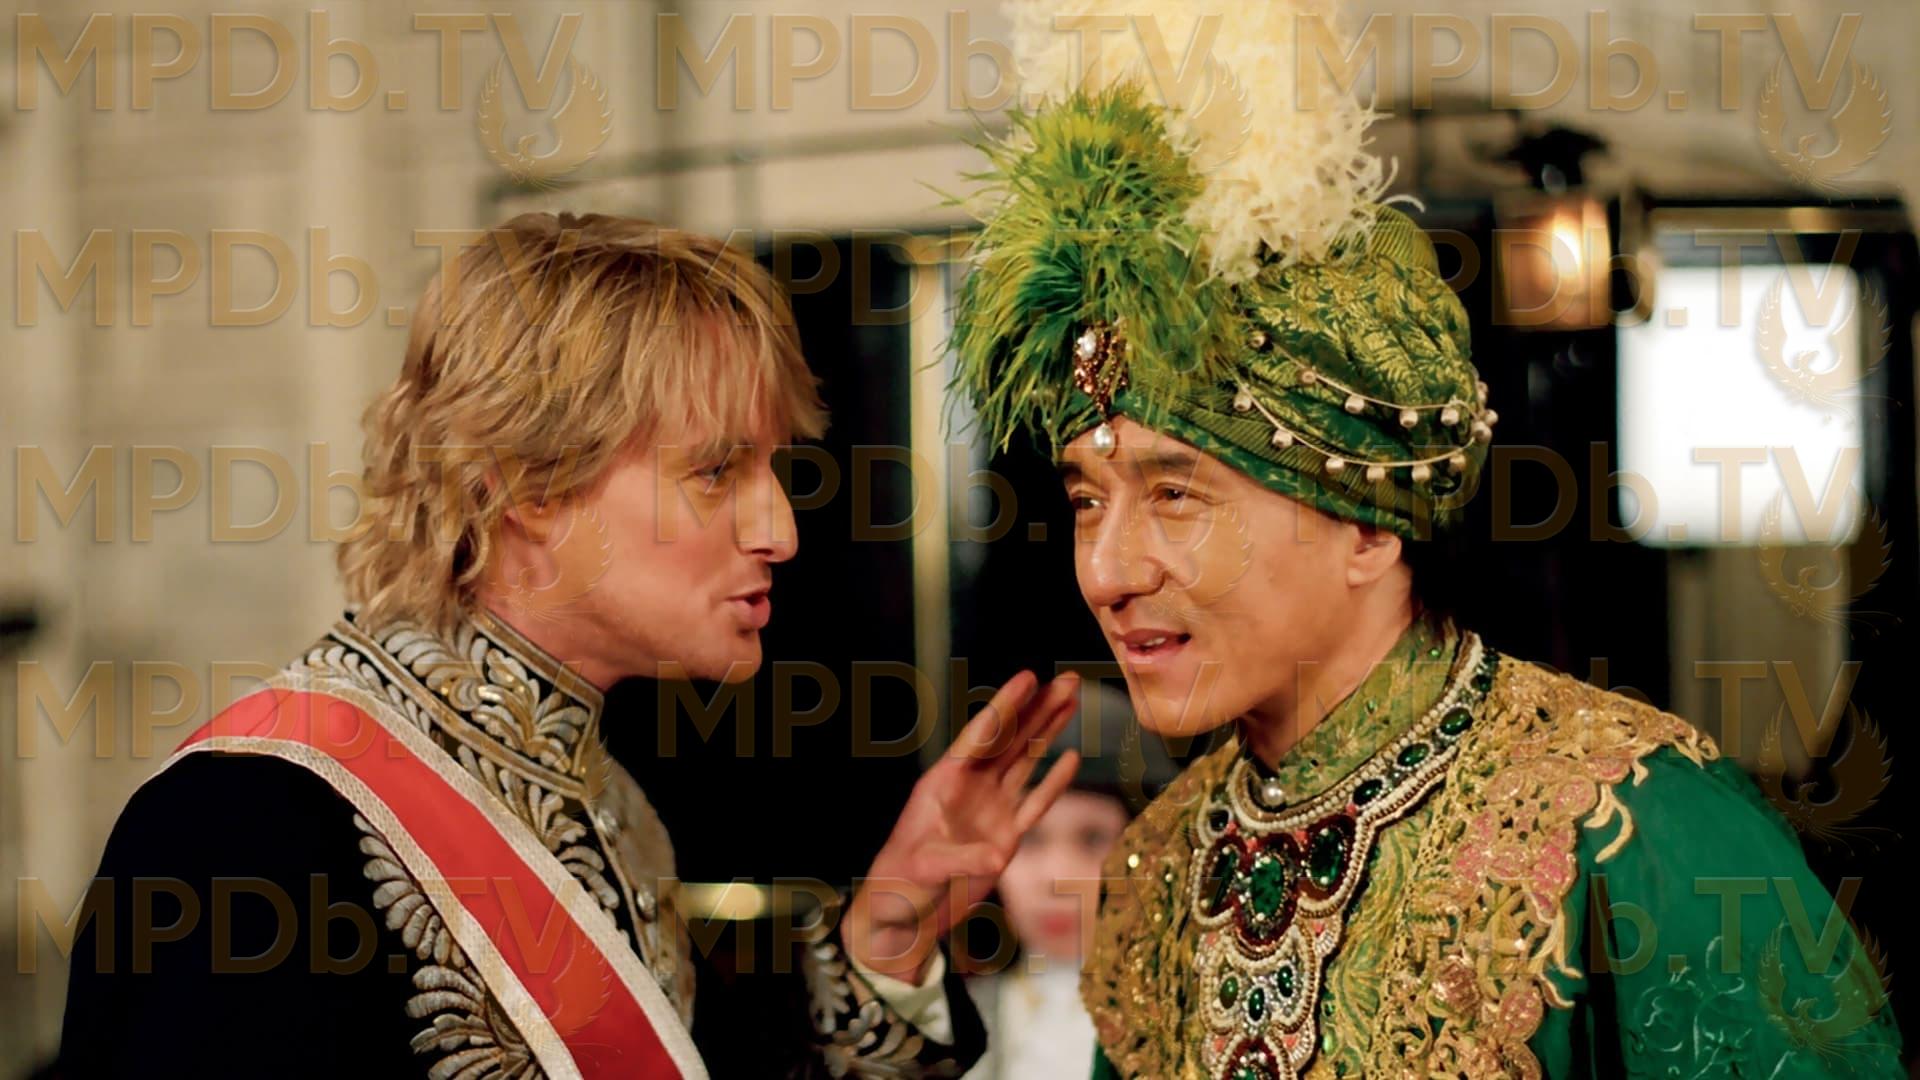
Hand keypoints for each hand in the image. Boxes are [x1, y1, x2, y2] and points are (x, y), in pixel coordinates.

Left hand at [844, 670, 1082, 983]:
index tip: (1029, 677)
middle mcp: (970, 788)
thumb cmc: (899, 884)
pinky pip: (1035, 804)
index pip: (982, 736)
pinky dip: (1054, 783)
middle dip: (1039, 708)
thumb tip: (1000, 853)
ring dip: (1049, 732)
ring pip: (1026, 762)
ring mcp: (990, 810)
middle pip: (1011, 740)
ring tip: (1071, 701)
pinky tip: (1072, 758)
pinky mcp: (1005, 837)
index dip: (1006, 706)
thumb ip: (961, 857)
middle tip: (1068, 679)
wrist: (904, 915)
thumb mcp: (924, 868)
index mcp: (944, 782)